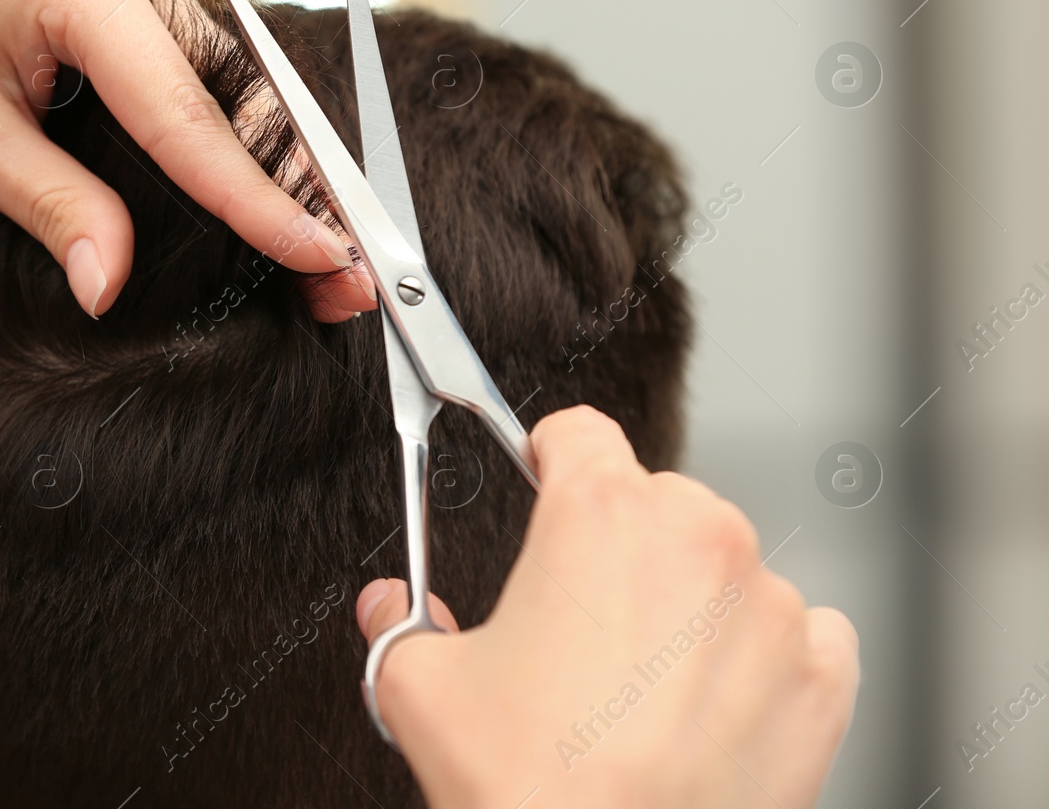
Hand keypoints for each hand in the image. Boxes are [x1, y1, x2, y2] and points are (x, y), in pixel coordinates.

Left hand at [0, 0, 375, 319]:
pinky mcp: (135, 2)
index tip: (320, 258)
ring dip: (274, 175)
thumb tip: (113, 288)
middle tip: (345, 281)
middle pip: (233, 99)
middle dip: (289, 194)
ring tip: (324, 261)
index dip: (255, 199)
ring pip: (230, 91)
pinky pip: (202, 81)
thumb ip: (51, 208)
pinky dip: (232, 148)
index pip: (187, 112)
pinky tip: (270, 208)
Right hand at [356, 406, 858, 808]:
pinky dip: (759, 660)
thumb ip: (397, 623)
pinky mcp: (820, 675)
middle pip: (657, 502)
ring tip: (640, 688)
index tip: (549, 487)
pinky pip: (798, 633)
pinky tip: (707, 711)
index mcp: (600, 516)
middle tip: (580, 627)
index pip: (580, 432)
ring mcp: (770, 607)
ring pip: (726, 569)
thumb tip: (386, 608)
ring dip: (690, 606)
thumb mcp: (421, 691)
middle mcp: (698, 540)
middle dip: (621, 550)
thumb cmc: (528, 790)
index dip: (553, 460)